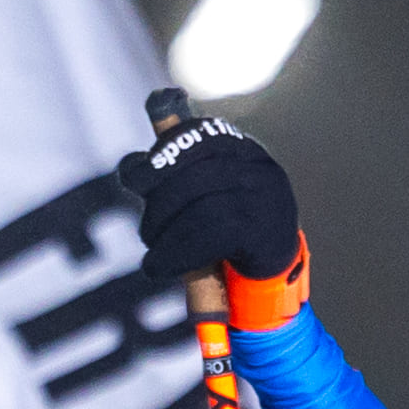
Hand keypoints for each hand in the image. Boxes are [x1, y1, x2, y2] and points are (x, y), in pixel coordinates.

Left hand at [117, 115, 303, 303]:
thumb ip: (173, 176)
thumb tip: (131, 163)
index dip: (161, 155)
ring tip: (153, 258)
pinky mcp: (268, 232)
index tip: (135, 179)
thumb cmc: (231, 233)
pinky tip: (159, 267)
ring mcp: (268, 199)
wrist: (277, 273)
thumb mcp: (203, 196)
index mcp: (242, 151)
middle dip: (159, 206)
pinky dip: (177, 253)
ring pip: (202, 209)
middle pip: (195, 175)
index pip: (197, 136)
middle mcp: (259, 168)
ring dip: (165, 237)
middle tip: (147, 234)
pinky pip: (213, 235)